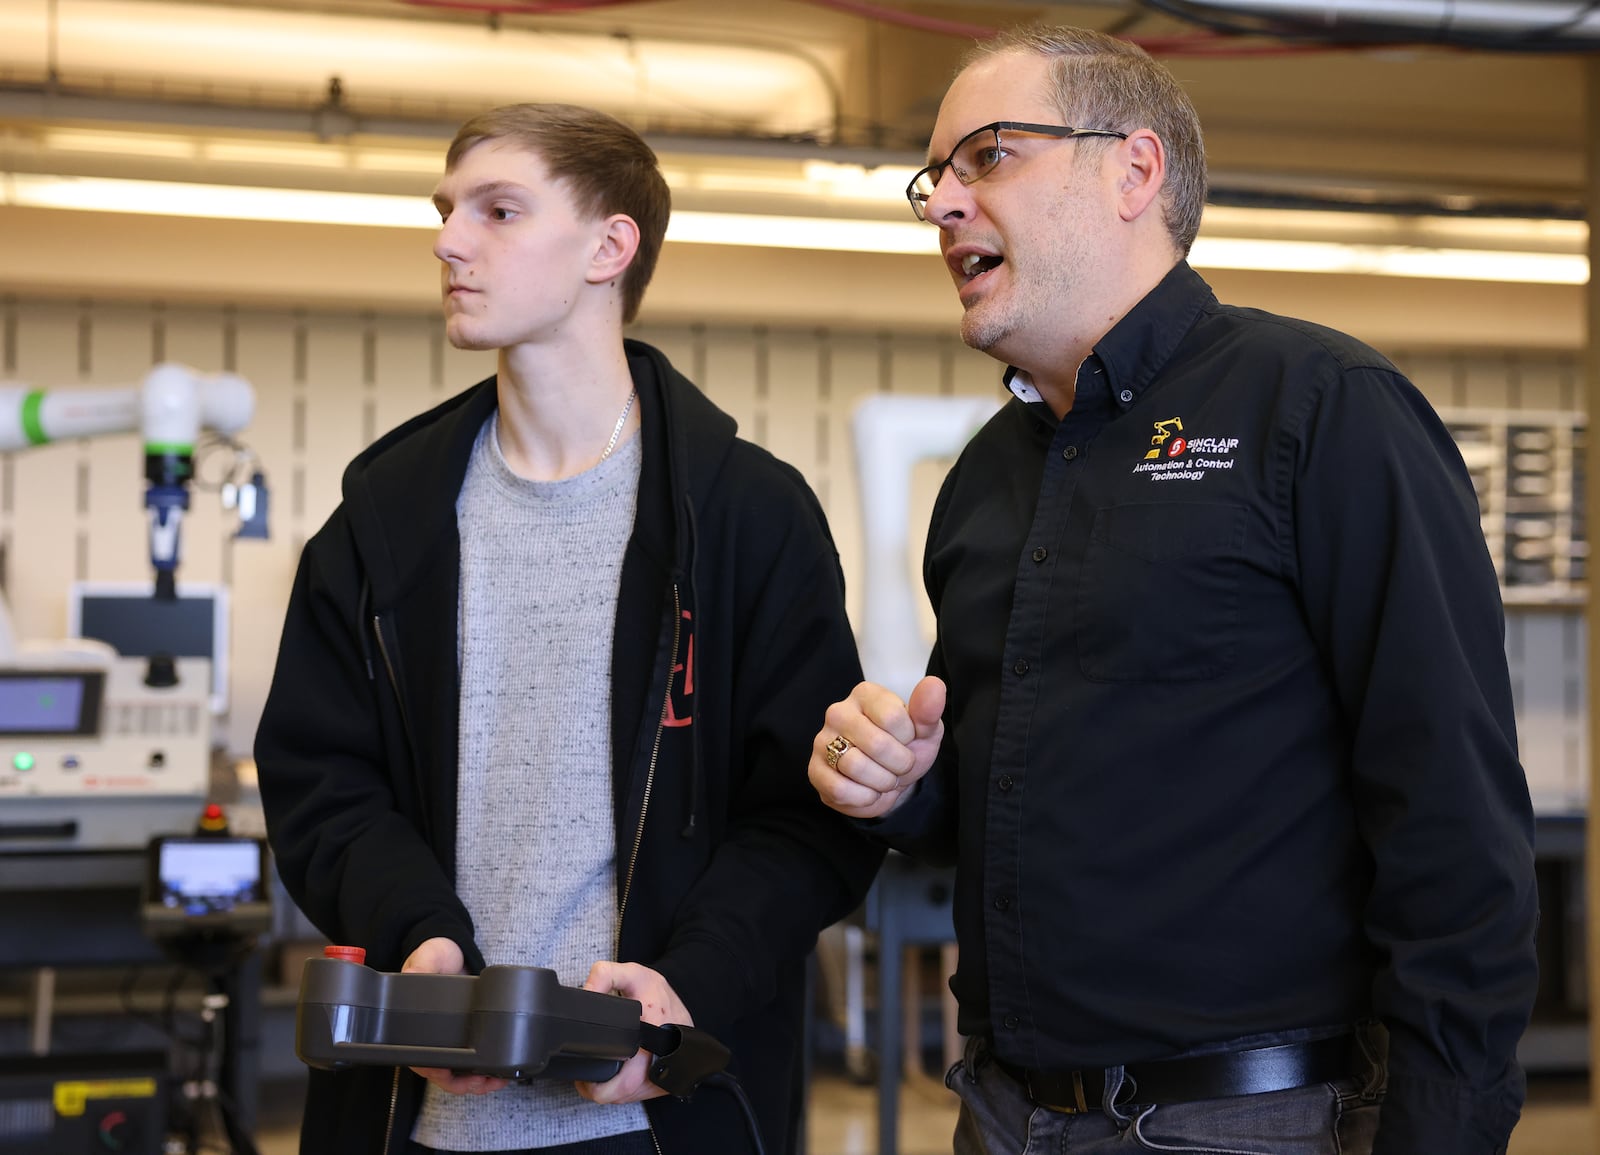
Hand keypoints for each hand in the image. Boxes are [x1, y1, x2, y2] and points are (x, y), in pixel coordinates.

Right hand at [402, 937, 507, 1095]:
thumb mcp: (428, 957)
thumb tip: (412, 973)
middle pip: (443, 1075)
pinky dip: (485, 1072)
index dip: (437, 1073)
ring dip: (477, 1083)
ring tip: (497, 1080)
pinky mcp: (465, 1038)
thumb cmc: (434, 958)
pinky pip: (472, 1064)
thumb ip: (422, 965)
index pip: (422, 1060)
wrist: (452, 953)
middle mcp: (431, 1039)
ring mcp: (449, 1041)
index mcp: (415, 1028)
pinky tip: (499, 1073)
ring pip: (459, 1075)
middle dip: (464, 1084)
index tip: (453, 1077)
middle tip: (485, 1081)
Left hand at [576, 961, 691, 1104]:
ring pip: (628, 1098)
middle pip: (621, 1094)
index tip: (584, 1073)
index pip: (626, 1080)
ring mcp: (663, 1076)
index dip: (600, 1083)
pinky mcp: (664, 1084)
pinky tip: (618, 1072)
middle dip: (597, 1088)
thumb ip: (605, 976)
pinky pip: (637, 1095)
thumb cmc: (658, 993)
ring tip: (602, 1068)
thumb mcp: (632, 974)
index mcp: (651, 1038)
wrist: (682, 1003)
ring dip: (610, 1090)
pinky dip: (623, 1089)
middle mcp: (660, 1062)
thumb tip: (587, 993)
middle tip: (586, 1072)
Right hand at [810, 676, 945, 818]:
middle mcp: (838, 712)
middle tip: (899, 764)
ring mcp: (822, 741)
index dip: (908, 738)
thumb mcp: (925, 730)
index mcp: (865, 694)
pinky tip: (868, 790)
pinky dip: (863, 797)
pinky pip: (840, 789)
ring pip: (856, 767)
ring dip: (882, 782)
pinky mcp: (815, 771)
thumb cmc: (905, 748)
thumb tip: (934, 685)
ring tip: (884, 777)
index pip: (893, 718)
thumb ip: (928, 709)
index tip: (906, 740)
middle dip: (899, 764)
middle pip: (876, 744)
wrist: (890, 779)